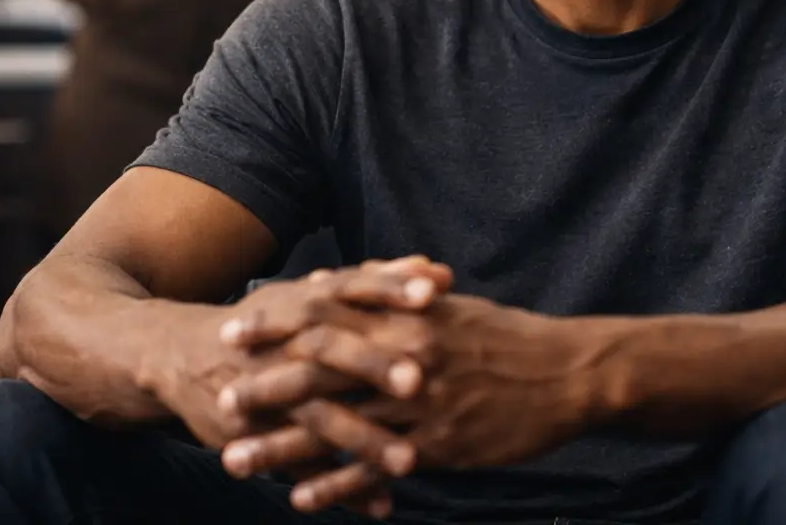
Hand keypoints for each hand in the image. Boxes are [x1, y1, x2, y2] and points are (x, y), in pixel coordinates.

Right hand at [148, 258, 452, 515]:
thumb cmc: (270, 321)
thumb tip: (437, 269)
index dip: (390, 288)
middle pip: (332, 352)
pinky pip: (300, 466)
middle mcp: (286, 344)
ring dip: (361, 440)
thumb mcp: (311, 293)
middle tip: (420, 381)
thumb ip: (378, 283)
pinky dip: (339, 489)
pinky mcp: (255, 435)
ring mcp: (267, 393)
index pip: (352, 287)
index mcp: (306, 303)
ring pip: (317, 419)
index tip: (434, 291)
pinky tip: (381, 506)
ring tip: (408, 464)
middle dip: (373, 366)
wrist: (181, 355)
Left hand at [220, 294, 592, 512]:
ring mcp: (418, 404)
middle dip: (265, 386)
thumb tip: (336, 286)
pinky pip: (375, 468)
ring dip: (282, 446)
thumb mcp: (446, 306)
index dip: (275, 326)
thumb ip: (390, 299)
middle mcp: (404, 356)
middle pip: (319, 372)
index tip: (230, 332)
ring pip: (338, 427)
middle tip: (218, 398)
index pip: (325, 317)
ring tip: (235, 459)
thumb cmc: (504, 336)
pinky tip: (299, 499)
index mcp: (403, 316)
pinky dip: (336, 485)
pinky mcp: (437, 446)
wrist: (567, 373)